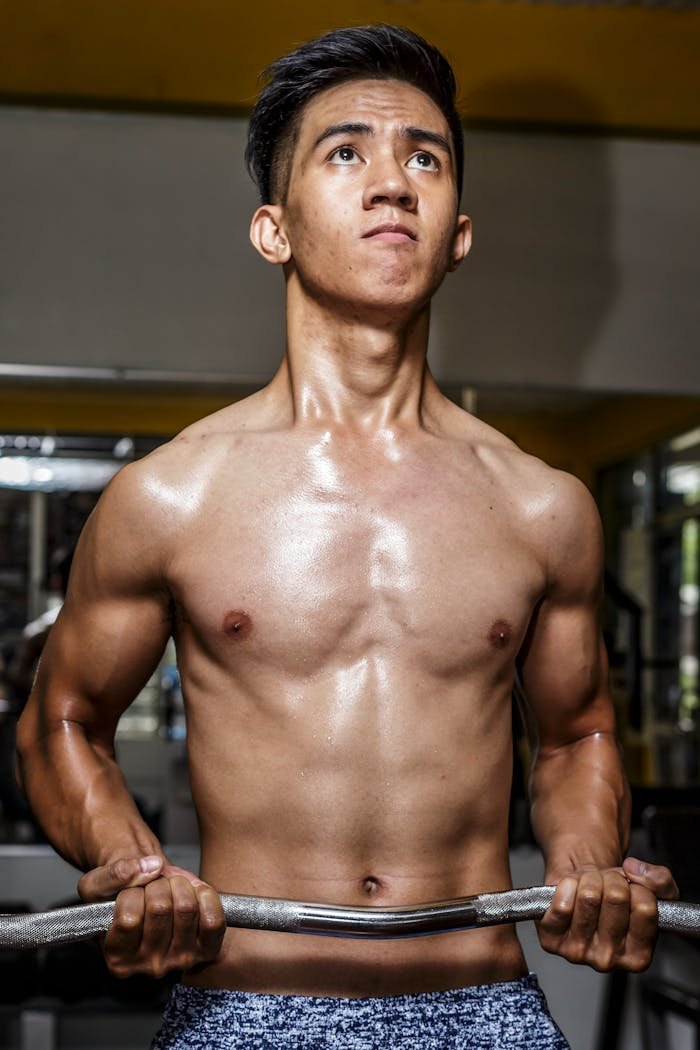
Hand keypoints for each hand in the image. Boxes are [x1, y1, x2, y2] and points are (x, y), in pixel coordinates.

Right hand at [78, 854, 225, 978]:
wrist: (148, 898)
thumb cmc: (118, 894)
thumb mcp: (97, 883)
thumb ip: (116, 873)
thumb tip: (151, 866)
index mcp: (118, 960)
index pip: (129, 919)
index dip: (131, 892)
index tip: (131, 890)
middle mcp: (149, 968)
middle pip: (160, 909)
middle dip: (156, 884)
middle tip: (152, 886)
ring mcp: (179, 961)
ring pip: (186, 908)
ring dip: (178, 885)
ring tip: (169, 887)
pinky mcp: (205, 951)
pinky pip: (213, 920)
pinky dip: (205, 896)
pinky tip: (193, 893)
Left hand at [537, 857, 678, 972]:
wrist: (580, 890)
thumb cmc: (615, 897)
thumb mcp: (651, 890)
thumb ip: (659, 880)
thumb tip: (633, 870)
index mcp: (638, 957)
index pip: (645, 908)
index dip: (637, 887)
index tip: (631, 891)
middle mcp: (609, 961)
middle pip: (616, 898)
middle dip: (612, 879)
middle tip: (607, 886)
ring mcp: (578, 953)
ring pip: (589, 896)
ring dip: (589, 879)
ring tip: (590, 887)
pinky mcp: (552, 940)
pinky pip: (561, 904)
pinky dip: (566, 885)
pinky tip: (570, 891)